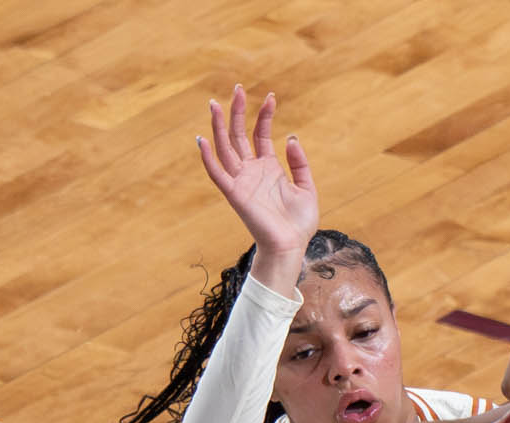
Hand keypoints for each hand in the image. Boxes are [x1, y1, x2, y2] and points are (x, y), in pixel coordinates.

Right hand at [197, 85, 316, 267]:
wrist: (291, 247)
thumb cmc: (299, 223)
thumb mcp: (307, 188)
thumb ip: (299, 163)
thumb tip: (291, 137)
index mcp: (268, 168)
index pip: (260, 134)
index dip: (264, 115)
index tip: (272, 96)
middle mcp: (251, 171)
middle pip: (238, 135)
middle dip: (237, 111)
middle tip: (238, 88)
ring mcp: (242, 181)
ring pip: (225, 148)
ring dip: (219, 126)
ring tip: (215, 103)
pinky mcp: (235, 195)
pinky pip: (217, 174)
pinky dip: (208, 158)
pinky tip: (203, 139)